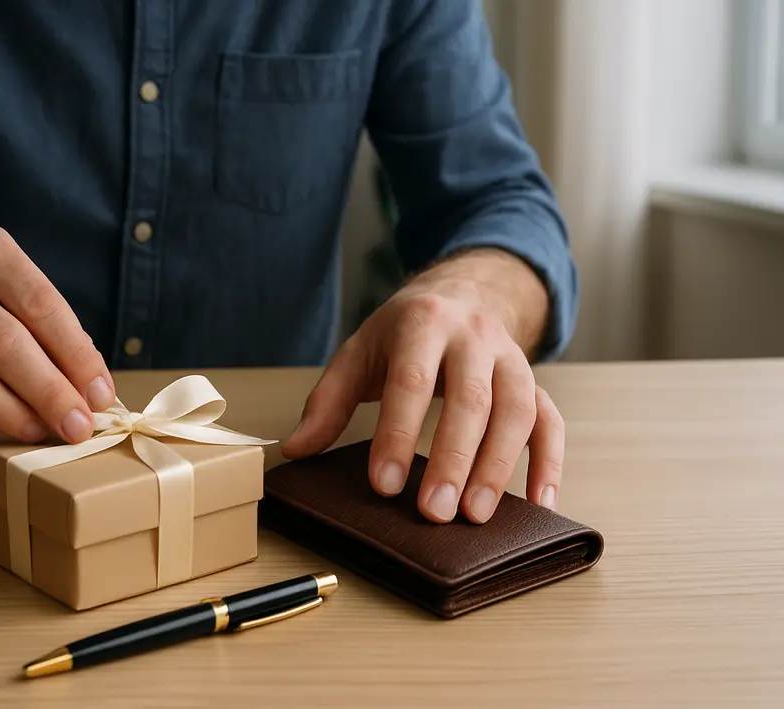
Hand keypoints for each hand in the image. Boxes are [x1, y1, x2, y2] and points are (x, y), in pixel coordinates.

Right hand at [0, 220, 114, 445]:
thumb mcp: (14, 289)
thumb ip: (53, 332)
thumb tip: (92, 393)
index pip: (40, 304)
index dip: (76, 356)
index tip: (101, 396)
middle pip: (4, 343)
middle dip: (49, 393)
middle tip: (78, 428)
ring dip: (11, 415)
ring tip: (40, 432)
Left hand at [282, 250, 562, 523]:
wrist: (460, 292)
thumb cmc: (403, 332)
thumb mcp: (358, 352)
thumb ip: (328, 402)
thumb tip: (296, 451)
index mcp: (422, 324)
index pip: (411, 382)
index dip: (396, 433)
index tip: (383, 483)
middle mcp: (474, 337)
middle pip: (470, 400)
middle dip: (452, 459)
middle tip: (433, 512)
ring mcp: (511, 358)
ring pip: (517, 411)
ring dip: (498, 467)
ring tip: (474, 515)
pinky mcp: (535, 382)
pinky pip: (551, 423)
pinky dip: (549, 464)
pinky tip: (538, 505)